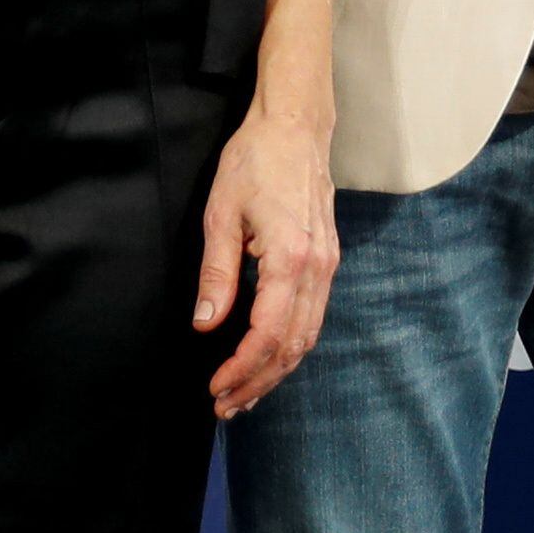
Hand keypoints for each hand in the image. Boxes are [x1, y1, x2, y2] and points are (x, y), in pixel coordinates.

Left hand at [195, 96, 339, 417]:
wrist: (295, 126)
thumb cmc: (255, 161)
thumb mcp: (221, 213)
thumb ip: (216, 274)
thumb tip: (205, 325)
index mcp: (290, 257)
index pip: (269, 333)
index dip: (242, 368)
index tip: (216, 387)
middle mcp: (318, 267)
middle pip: (293, 345)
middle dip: (258, 382)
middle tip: (225, 405)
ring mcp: (328, 264)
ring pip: (308, 336)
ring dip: (277, 370)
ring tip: (244, 394)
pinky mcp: (327, 260)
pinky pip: (314, 316)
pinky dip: (291, 346)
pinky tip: (269, 358)